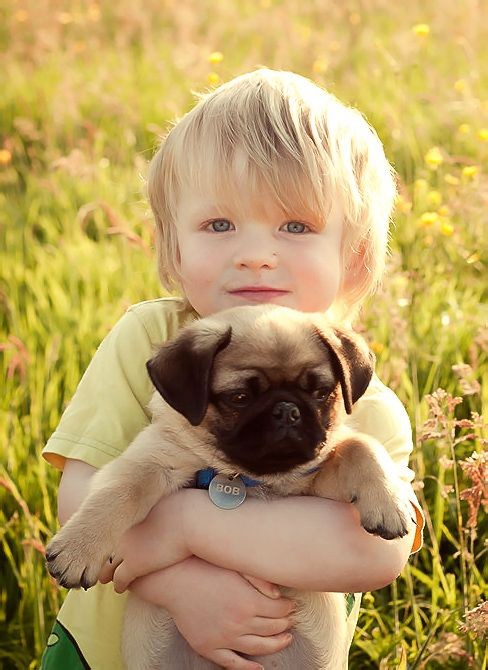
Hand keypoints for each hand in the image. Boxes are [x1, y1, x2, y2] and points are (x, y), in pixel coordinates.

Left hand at [98, 489, 190, 591]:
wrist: (190, 522)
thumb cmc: (188, 510)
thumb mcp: (171, 502)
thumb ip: (163, 504)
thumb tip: (169, 504)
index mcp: (131, 515)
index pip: (116, 529)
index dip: (114, 538)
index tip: (115, 543)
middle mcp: (124, 531)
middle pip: (108, 547)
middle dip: (105, 556)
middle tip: (104, 563)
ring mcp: (127, 548)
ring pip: (109, 566)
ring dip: (108, 573)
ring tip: (106, 578)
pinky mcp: (134, 566)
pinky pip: (120, 580)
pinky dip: (120, 584)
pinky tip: (121, 588)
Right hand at [130, 557, 294, 669]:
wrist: (174, 579)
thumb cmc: (206, 566)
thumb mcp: (235, 565)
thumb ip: (260, 579)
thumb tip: (280, 596)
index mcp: (248, 601)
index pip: (280, 610)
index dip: (289, 608)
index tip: (293, 604)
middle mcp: (239, 623)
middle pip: (272, 628)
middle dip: (285, 624)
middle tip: (292, 620)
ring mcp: (224, 638)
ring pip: (258, 647)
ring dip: (275, 644)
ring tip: (286, 639)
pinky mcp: (208, 647)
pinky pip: (232, 663)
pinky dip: (248, 668)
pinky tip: (259, 668)